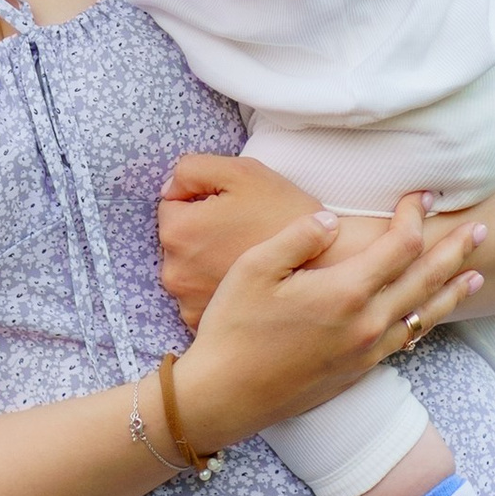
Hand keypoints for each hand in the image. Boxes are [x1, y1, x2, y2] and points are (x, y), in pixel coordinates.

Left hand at [155, 153, 318, 327]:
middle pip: (177, 240)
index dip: (202, 201)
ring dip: (205, 263)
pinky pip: (199, 297)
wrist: (325, 265)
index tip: (232, 210)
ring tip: (244, 257)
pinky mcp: (204, 325)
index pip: (171, 205)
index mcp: (179, 231)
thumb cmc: (282, 214)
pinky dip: (214, 290)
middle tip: (241, 232)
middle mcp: (175, 272)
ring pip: (188, 270)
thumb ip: (193, 170)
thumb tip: (169, 189)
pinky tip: (243, 282)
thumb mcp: (240, 172)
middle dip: (201, 233)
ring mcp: (188, 303)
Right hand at [170, 193, 486, 450]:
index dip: (415, 218)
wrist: (227, 396)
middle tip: (481, 230)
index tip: (424, 196)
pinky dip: (426, 321)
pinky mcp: (359, 372)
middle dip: (454, 253)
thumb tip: (332, 219)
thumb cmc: (234, 327)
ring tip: (477, 275)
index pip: (398, 248)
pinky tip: (429, 315)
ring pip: (423, 315)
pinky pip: (406, 340)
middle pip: (425, 281)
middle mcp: (366, 325)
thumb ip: (298, 236)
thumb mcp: (255, 268)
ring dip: (452, 291)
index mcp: (344, 293)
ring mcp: (366, 352)